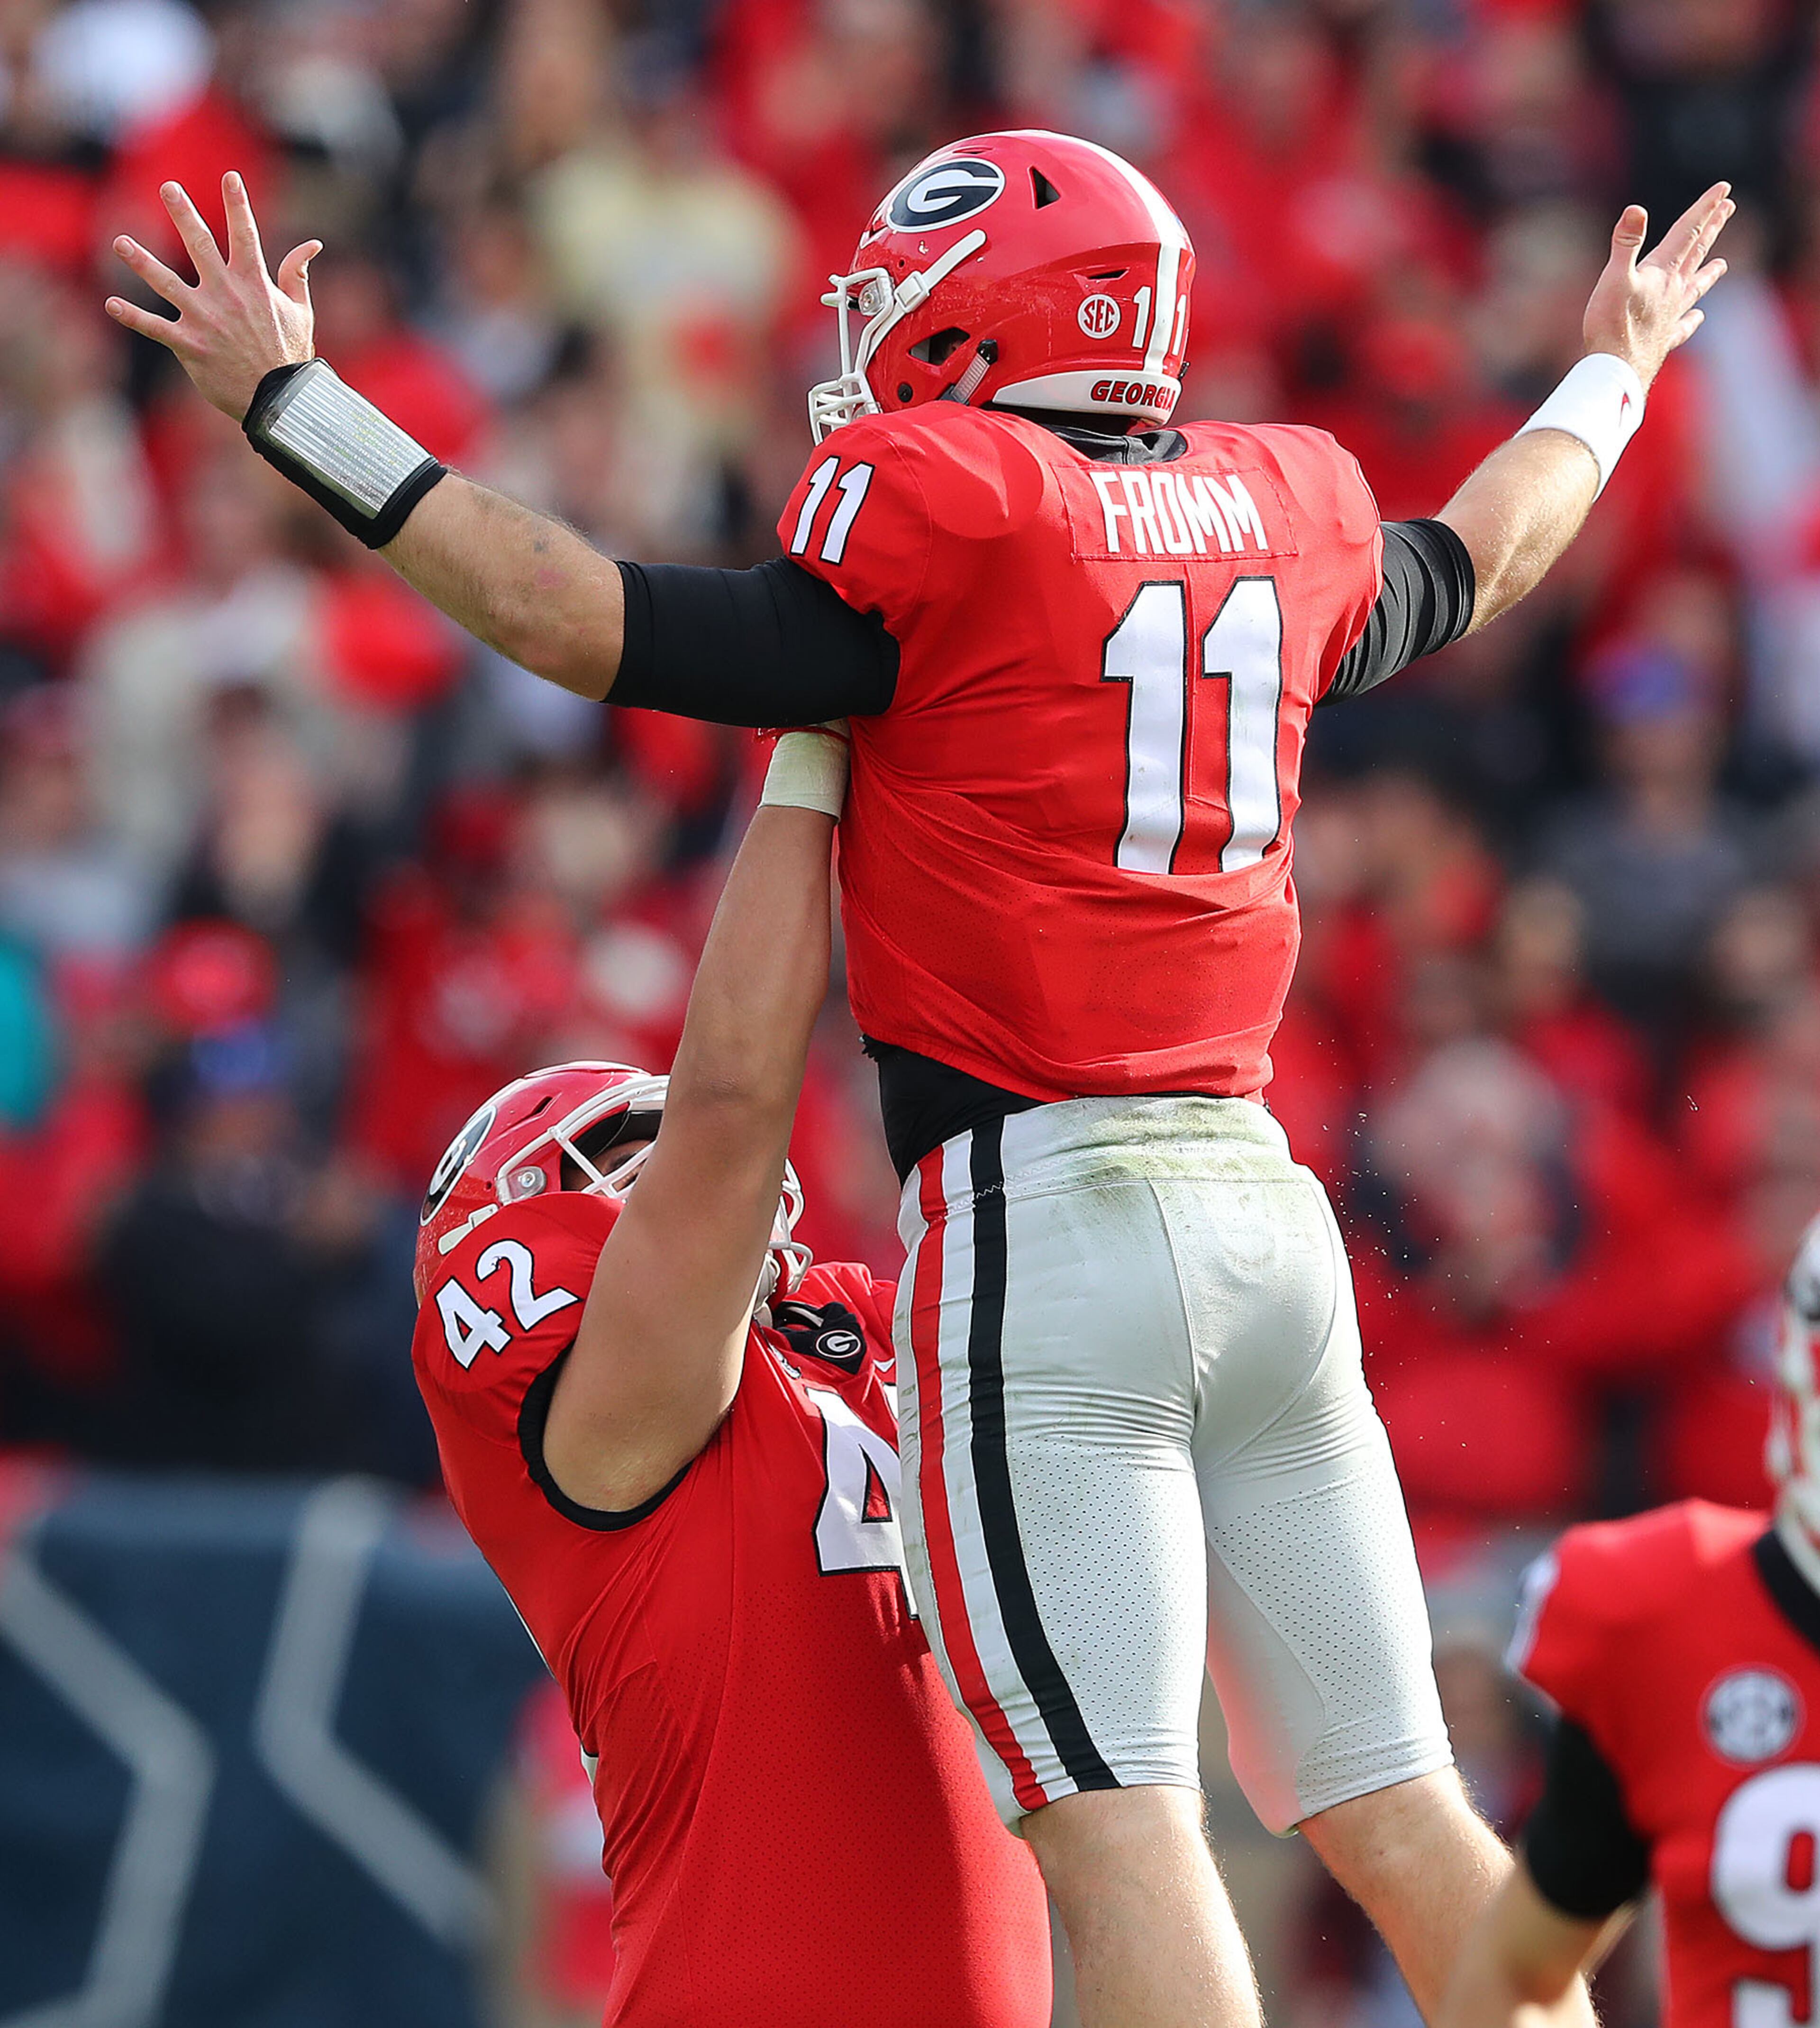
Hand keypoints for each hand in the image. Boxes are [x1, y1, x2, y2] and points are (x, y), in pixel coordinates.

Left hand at [105, 173, 321, 420]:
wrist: (279, 401)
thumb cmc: (289, 356)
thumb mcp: (300, 313)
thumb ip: (296, 275)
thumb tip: (312, 245)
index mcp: (254, 284)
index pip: (246, 236)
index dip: (239, 204)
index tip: (230, 177)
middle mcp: (226, 296)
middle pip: (200, 245)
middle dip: (184, 214)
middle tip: (168, 187)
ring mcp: (205, 320)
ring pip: (166, 283)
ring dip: (141, 262)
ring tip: (120, 242)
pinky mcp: (190, 345)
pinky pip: (155, 327)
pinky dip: (133, 317)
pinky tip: (111, 305)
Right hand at [1581, 182, 1732, 391]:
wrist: (1617, 370)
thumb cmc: (1611, 325)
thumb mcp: (1613, 278)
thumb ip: (1625, 243)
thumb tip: (1636, 209)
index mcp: (1661, 272)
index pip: (1688, 232)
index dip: (1704, 208)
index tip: (1723, 190)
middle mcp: (1672, 291)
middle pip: (1697, 253)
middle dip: (1711, 228)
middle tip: (1727, 208)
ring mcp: (1671, 316)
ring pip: (1696, 288)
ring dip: (1709, 273)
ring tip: (1724, 263)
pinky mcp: (1663, 339)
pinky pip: (1684, 326)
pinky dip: (1693, 319)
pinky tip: (1699, 317)